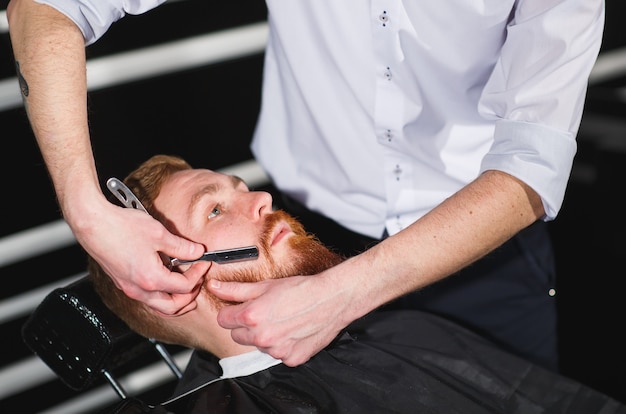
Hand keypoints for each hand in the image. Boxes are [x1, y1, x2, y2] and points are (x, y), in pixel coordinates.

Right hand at [75, 203, 208, 314]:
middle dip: (190, 297)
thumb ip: (182, 246)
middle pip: (172, 307)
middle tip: (199, 282)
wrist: (92, 223)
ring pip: (158, 306)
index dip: (198, 275)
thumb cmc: (121, 227)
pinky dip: (161, 294)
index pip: (184, 287)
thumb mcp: (159, 234)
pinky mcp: (122, 282)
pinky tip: (166, 280)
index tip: (203, 263)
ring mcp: (128, 287)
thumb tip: (197, 252)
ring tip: (187, 288)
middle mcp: (138, 289)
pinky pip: (146, 297)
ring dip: (175, 300)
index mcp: (151, 279)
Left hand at [209, 275, 349, 365]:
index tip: (240, 308)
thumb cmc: (301, 289)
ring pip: (258, 346)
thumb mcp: (266, 285)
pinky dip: (283, 345)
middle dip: (246, 325)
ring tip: (282, 320)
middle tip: (264, 312)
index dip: (231, 312)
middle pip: (237, 336)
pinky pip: (278, 354)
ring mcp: (277, 351)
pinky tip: (293, 331)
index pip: (223, 320)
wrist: (332, 299)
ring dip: (264, 336)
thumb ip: (236, 290)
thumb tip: (214, 287)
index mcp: (251, 317)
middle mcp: (262, 337)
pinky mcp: (291, 359)